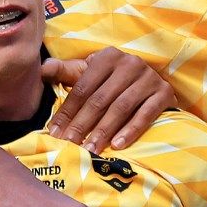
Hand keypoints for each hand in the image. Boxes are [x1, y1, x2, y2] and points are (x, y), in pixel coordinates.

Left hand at [43, 48, 174, 153]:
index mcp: (108, 57)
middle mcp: (129, 63)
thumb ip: (66, 72)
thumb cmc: (114, 81)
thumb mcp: (91, 73)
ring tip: (90, 149)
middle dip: (82, 125)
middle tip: (69, 145)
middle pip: (100, 99)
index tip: (54, 133)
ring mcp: (149, 78)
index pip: (83, 88)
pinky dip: (131, 130)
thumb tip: (42, 68)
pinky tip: (117, 145)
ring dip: (104, 131)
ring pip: (121, 108)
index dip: (67, 112)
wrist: (152, 82)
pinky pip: (145, 114)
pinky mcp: (164, 93)